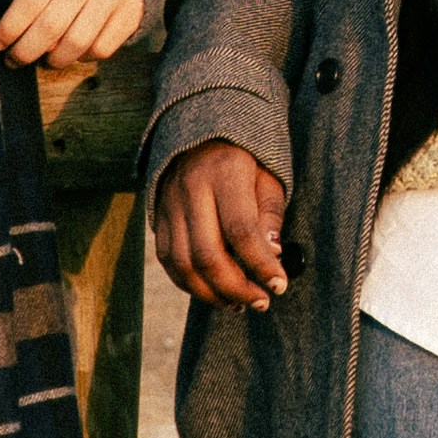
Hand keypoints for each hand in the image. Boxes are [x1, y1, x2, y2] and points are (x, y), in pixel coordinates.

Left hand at [0, 0, 141, 68]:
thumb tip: (5, 36)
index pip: (29, 1)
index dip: (9, 29)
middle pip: (51, 27)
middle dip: (26, 51)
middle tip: (14, 60)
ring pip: (77, 43)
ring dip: (55, 60)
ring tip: (46, 60)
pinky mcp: (132, 12)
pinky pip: (102, 49)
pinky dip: (84, 58)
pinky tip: (76, 51)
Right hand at [154, 140, 289, 310]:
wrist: (201, 133)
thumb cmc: (245, 160)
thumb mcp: (267, 177)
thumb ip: (269, 215)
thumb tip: (272, 255)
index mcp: (225, 172)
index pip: (241, 230)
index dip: (261, 264)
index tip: (280, 285)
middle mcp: (191, 188)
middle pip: (207, 254)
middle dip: (236, 287)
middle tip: (261, 302)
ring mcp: (169, 204)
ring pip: (183, 264)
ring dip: (212, 293)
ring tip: (239, 303)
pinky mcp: (158, 217)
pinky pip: (169, 261)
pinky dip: (190, 284)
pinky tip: (214, 292)